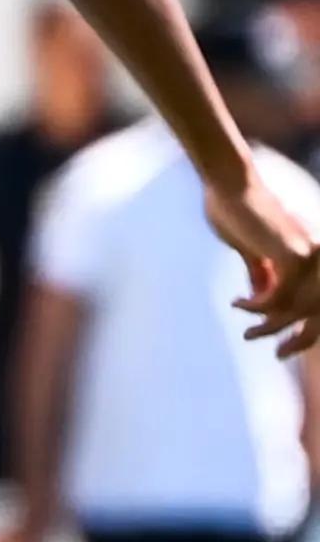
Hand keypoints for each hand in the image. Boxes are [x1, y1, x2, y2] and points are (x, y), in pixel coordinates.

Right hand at [204, 150, 319, 356]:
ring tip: (247, 334)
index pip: (318, 302)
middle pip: (318, 312)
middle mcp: (316, 257)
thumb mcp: (249, 249)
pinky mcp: (290, 256)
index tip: (284, 346)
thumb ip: (259, 272)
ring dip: (269, 327)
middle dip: (301, 339)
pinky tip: (239, 305)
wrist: (231, 185)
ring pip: (296, 309)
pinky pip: (277, 298)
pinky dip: (256, 308)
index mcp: (310, 255)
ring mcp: (307, 257)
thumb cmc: (236, 211)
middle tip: (279, 355)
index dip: (306, 328)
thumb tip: (259, 297)